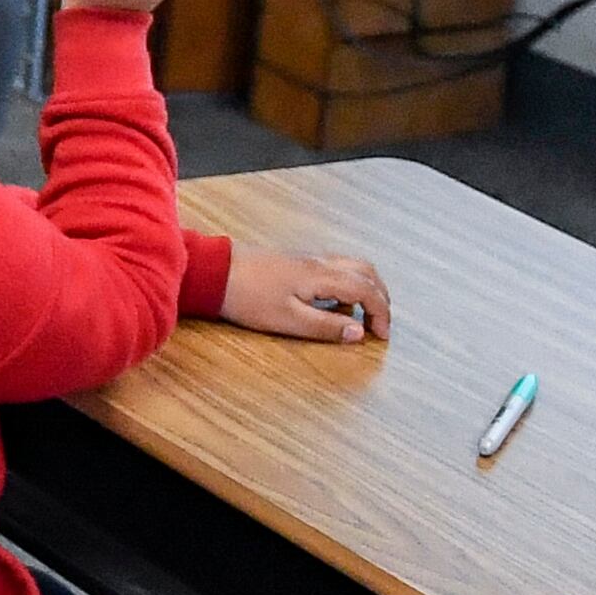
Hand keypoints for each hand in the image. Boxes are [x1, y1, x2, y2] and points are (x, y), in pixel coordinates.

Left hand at [220, 245, 394, 343]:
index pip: (367, 290)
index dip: (381, 314)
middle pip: (367, 271)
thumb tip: (360, 333)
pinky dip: (347, 281)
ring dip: (366, 287)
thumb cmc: (248, 297)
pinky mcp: (295, 259)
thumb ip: (326, 327)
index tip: (382, 337)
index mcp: (322, 275)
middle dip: (381, 297)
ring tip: (361, 314)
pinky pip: (335, 265)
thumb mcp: (288, 319)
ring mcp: (307, 257)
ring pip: (352, 265)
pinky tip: (333, 301)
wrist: (213, 271)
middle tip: (380, 324)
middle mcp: (320, 261)